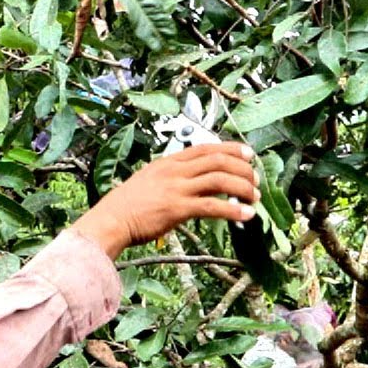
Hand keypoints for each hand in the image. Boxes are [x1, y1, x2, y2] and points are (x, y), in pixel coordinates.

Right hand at [69, 142, 259, 258]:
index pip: (206, 148)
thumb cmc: (127, 206)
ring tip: (255, 198)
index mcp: (168, 162)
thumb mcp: (150, 182)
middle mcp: (174, 171)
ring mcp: (176, 188)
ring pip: (220, 179)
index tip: (248, 154)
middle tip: (255, 180)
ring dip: (243, 187)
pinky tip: (247, 215)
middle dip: (243, 168)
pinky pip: (213, 206)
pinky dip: (234, 210)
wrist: (111, 220)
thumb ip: (173, 179)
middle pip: (218, 160)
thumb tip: (196, 184)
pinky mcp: (178, 209)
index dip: (231, 149)